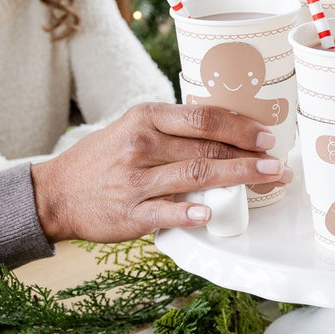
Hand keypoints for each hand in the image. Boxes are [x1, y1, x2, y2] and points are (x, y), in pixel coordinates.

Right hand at [30, 101, 290, 241]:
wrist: (56, 192)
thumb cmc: (101, 159)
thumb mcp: (130, 128)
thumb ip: (170, 128)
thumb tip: (223, 130)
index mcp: (144, 118)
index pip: (202, 118)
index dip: (239, 127)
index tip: (266, 136)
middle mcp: (140, 145)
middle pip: (206, 148)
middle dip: (249, 156)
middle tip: (278, 163)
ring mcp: (134, 180)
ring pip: (195, 176)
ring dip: (237, 178)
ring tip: (266, 180)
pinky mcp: (129, 213)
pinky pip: (166, 212)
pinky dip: (190, 213)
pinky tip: (210, 215)